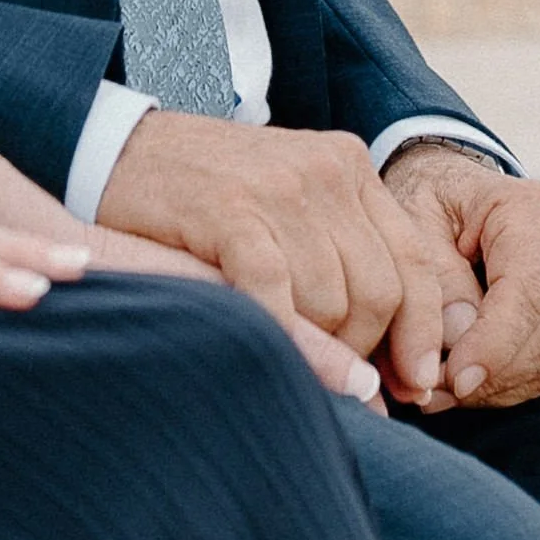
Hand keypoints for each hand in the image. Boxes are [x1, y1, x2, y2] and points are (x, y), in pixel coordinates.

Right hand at [98, 112, 454, 405]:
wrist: (118, 149)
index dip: (422, 333)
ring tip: (277, 343)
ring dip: (311, 345)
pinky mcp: (230, 209)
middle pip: (381, 292)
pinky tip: (261, 348)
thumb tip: (389, 390)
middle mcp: (325, 169)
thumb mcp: (289, 216)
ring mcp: (279, 186)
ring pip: (333, 302)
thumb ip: (342, 275)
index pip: (416, 262)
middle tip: (333, 378)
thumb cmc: (207, 201)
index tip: (413, 386)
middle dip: (362, 350)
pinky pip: (277, 296)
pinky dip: (279, 336)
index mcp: (350, 165)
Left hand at [383, 145, 539, 410]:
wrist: (455, 193)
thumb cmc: (432, 202)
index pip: (528, 295)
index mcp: (535, 212)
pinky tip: (463, 385)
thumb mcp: (415, 218)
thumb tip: (460, 340)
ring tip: (437, 391)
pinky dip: (506, 387)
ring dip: (495, 389)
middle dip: (490, 376)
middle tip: (429, 391)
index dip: (493, 346)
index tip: (453, 379)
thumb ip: (438, 276)